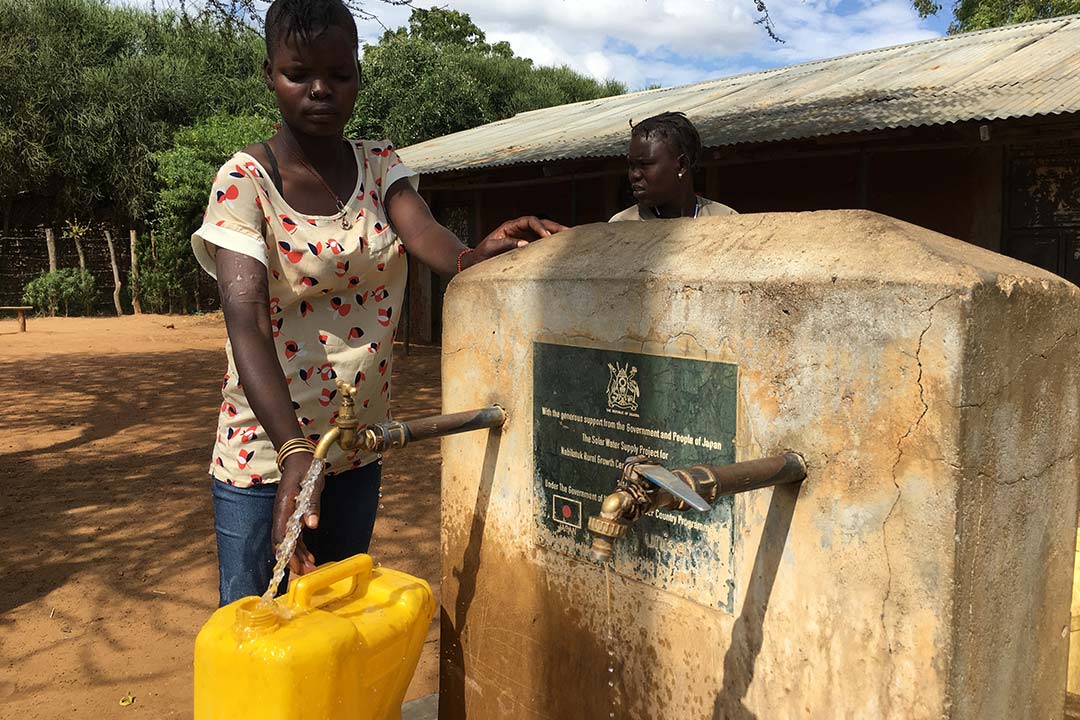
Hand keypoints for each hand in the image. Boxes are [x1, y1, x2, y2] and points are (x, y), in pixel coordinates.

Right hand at [271, 452, 321, 575]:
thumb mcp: (313, 484)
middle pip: (284, 542)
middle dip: (293, 560)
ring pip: (289, 541)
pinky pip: (294, 536)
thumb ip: (312, 504)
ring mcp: (286, 516)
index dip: (287, 553)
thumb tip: (312, 525)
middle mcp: (282, 514)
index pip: (281, 535)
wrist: (300, 458)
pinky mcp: (292, 516)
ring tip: (310, 569)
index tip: (294, 566)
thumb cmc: (307, 469)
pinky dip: (301, 547)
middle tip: (306, 573)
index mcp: (283, 507)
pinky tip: (310, 557)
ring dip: (298, 556)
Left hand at [468, 216, 567, 266]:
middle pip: (541, 224)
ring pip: (544, 232)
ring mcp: (525, 237)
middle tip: (568, 232)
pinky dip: (551, 244)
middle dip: (554, 227)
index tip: (546, 236)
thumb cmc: (482, 253)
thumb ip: (506, 244)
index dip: (539, 227)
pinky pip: (541, 244)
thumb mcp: (491, 247)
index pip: (530, 221)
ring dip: (556, 234)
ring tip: (570, 237)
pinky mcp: (527, 247)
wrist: (476, 261)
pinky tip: (561, 247)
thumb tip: (525, 244)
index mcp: (511, 226)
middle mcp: (520, 229)